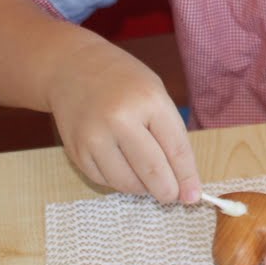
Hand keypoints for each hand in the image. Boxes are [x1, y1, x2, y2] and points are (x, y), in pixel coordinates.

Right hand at [44, 39, 199, 204]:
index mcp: (149, 101)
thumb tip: (183, 181)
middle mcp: (120, 119)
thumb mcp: (156, 94)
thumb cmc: (123, 81)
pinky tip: (124, 169)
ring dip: (143, 189)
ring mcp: (95, 137)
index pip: (176, 149)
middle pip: (152, 171)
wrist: (72, 68)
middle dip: (167, 191)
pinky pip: (105, 181)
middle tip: (172, 195)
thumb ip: (170, 134)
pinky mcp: (76, 151)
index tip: (193, 196)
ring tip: (147, 179)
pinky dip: (119, 182)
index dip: (187, 178)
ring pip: (127, 183)